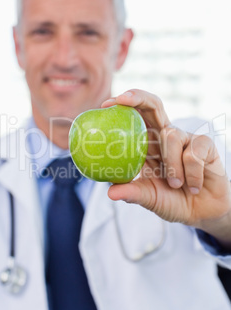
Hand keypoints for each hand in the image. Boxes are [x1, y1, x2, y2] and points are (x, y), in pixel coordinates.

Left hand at [102, 89, 230, 245]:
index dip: (121, 106)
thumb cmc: (173, 200)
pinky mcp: (205, 145)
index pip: (135, 117)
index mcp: (149, 144)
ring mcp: (185, 138)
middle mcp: (165, 136)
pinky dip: (192, 174)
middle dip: (138, 97)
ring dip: (171, 166)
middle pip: (153, 106)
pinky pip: (193, 154)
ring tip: (175, 185)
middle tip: (122, 100)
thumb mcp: (150, 197)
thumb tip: (110, 192)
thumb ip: (133, 193)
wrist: (203, 212)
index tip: (105, 106)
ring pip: (171, 136)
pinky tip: (193, 187)